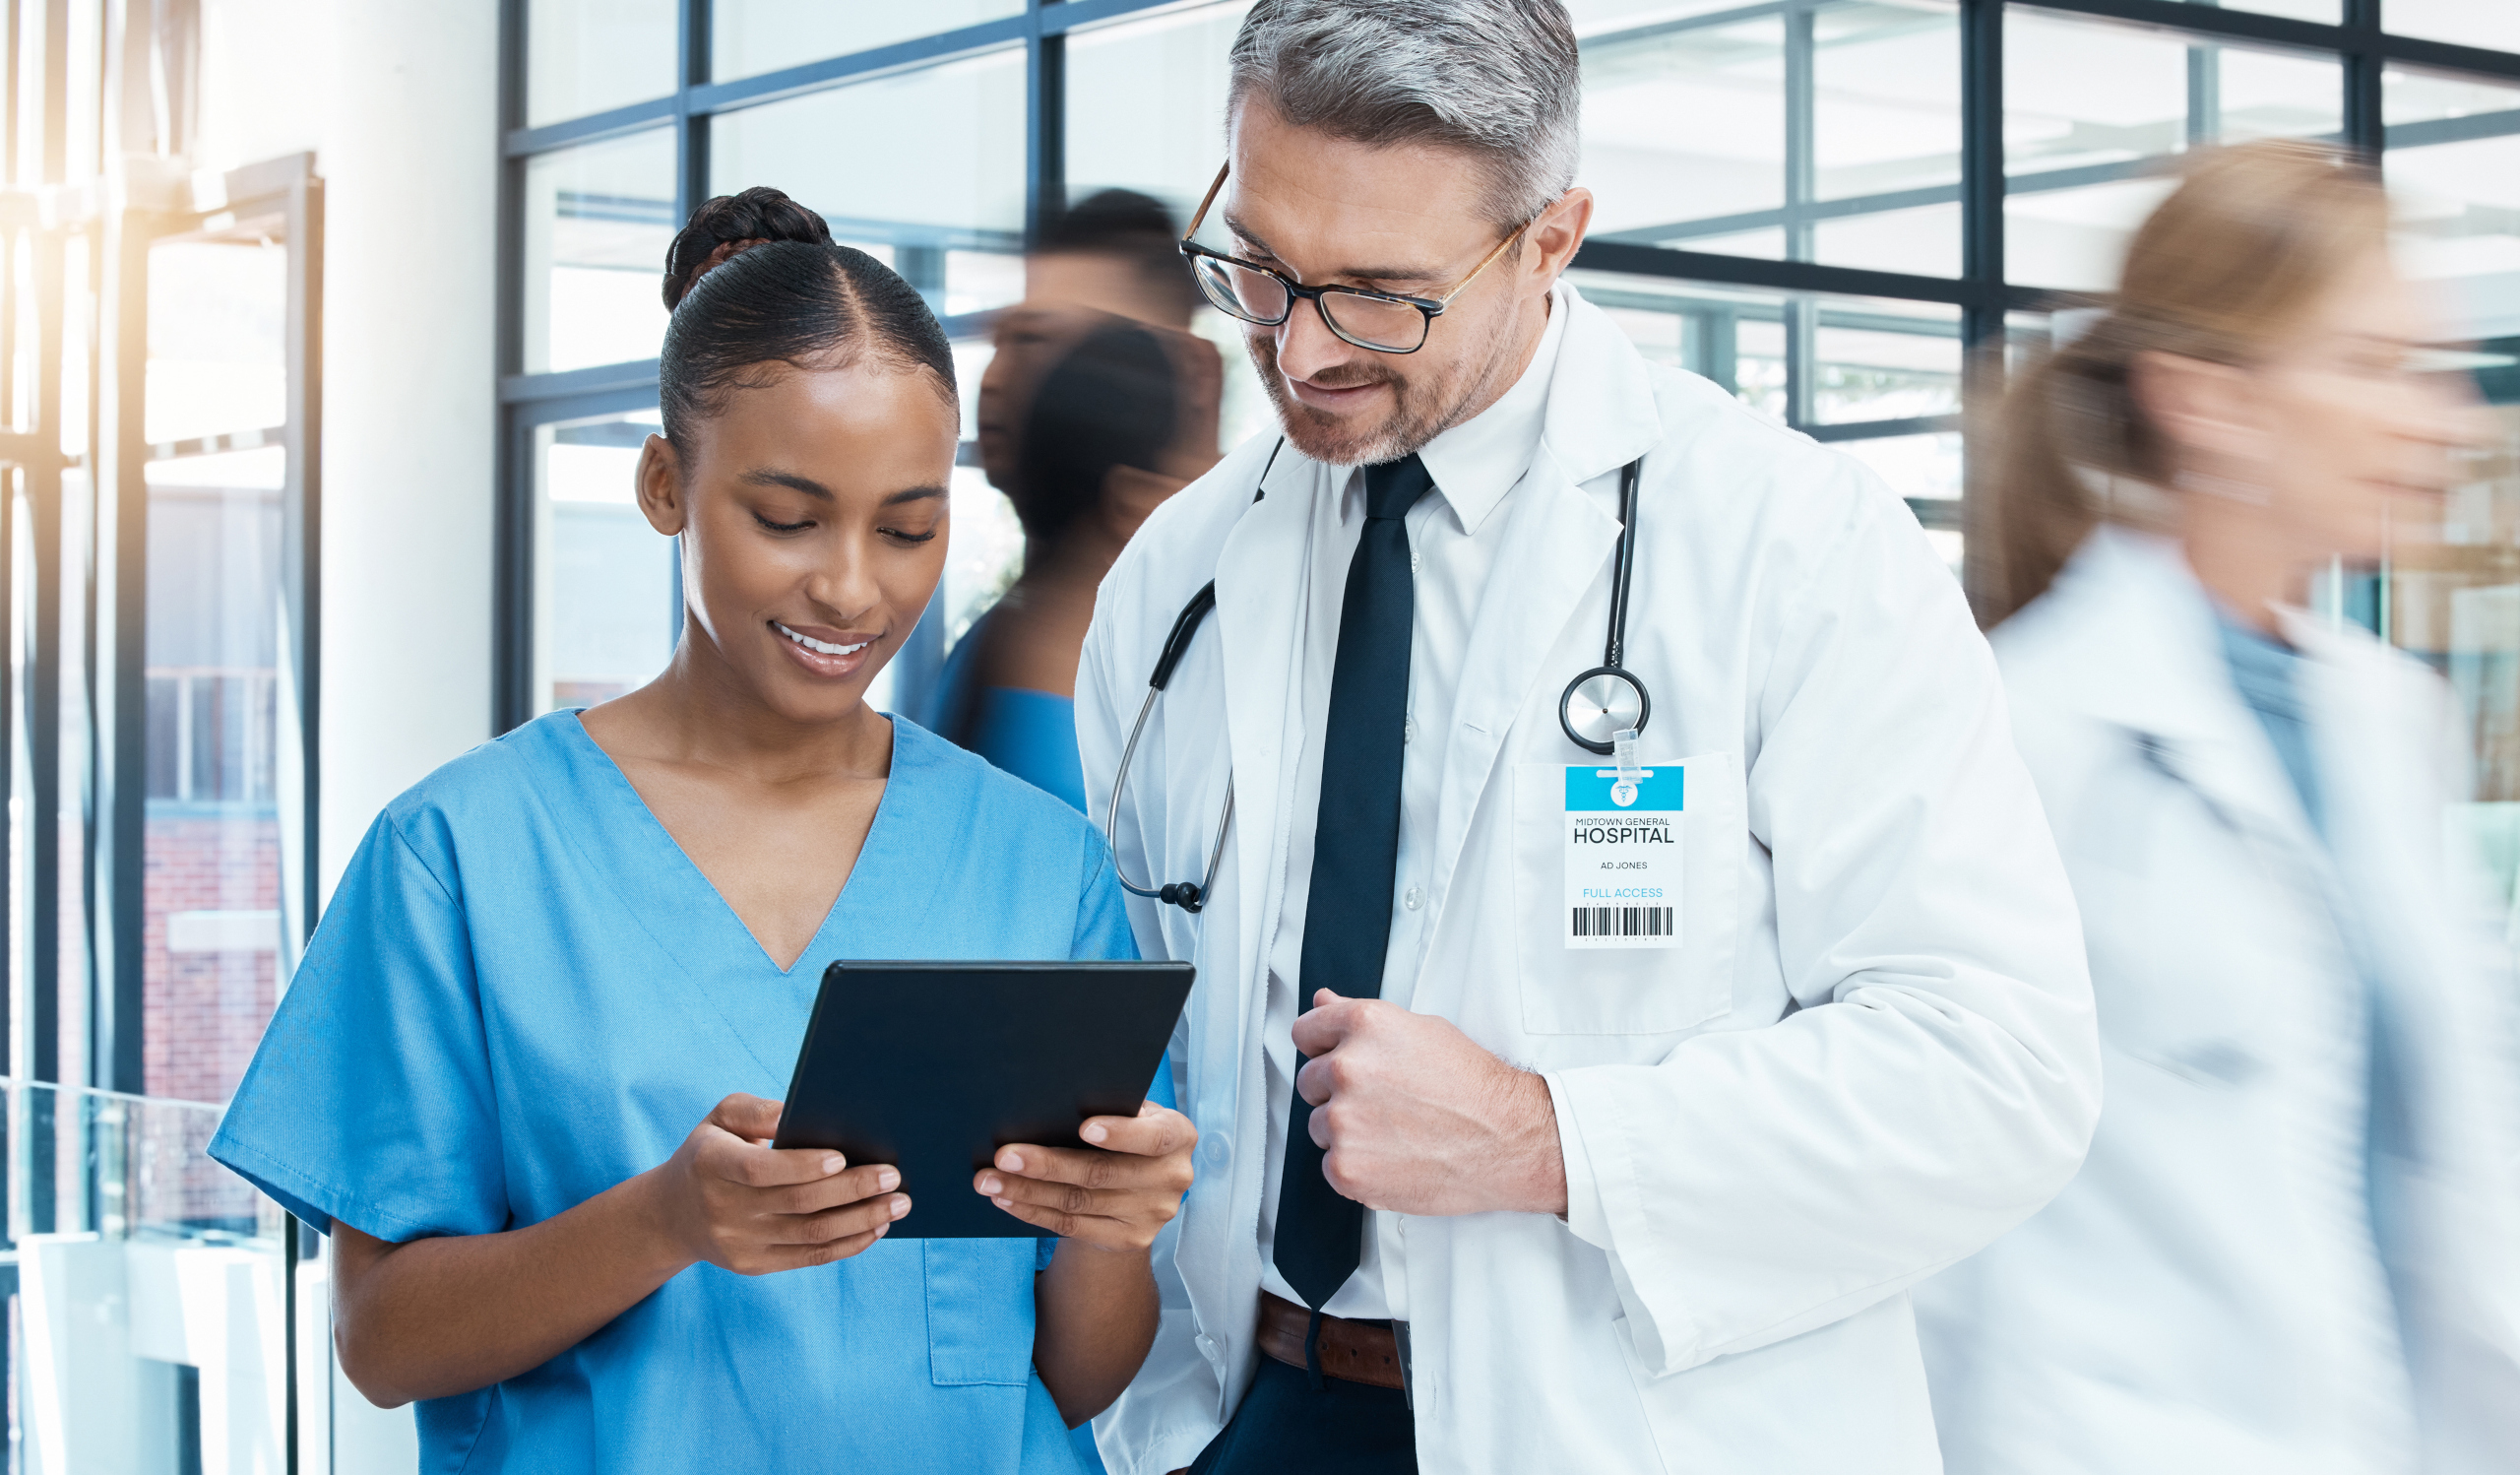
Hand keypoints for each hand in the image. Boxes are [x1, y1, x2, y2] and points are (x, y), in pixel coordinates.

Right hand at [649, 1093, 908, 1274]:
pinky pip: (809, 1257)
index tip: (842, 1158)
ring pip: (810, 1235)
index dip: (801, 1166)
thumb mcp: (720, 1119)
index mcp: (711, 1164)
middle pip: (796, 1204)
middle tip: (893, 1175)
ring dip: (861, 1220)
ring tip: (898, 1203)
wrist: (673, 1214)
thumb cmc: (712, 1151)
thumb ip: (755, 1111)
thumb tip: (795, 1114)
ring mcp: (738, 1243)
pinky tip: (876, 1227)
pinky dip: (849, 1244)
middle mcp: (722, 1208)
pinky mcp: (754, 1265)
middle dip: (852, 1190)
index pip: (758, 1171)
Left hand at [976, 1101, 1195, 1251]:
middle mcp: (1172, 1178)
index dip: (1120, 1134)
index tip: (1082, 1127)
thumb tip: (1052, 1097)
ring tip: (989, 1180)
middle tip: (1004, 1156)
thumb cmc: (1128, 1135)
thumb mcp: (1135, 1115)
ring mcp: (1151, 1215)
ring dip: (1027, 1191)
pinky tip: (1006, 1199)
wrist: (1142, 1190)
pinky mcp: (1129, 1240)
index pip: (1153, 1137)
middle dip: (1048, 1164)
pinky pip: (1072, 1226)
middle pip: (1102, 1173)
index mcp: (1178, 1137)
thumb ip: (1112, 1107)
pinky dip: (1034, 1211)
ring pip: (1079, 1202)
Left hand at [1291, 992, 1566, 1217]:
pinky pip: (1331, 1165)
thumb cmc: (1474, 1086)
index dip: (1322, 1048)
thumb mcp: (1422, 1030)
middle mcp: (1348, 1067)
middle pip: (1310, 1081)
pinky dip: (1356, 1167)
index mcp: (1365, 1025)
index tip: (1334, 1061)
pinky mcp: (1346, 1165)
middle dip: (1337, 1092)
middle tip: (1384, 1103)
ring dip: (1347, 1131)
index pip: (1305, 1031)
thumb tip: (1324, 1002)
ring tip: (1396, 1131)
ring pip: (1320, 1125)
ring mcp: (1343, 1119)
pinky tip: (1394, 1157)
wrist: (1507, 1139)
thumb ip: (1361, 1020)